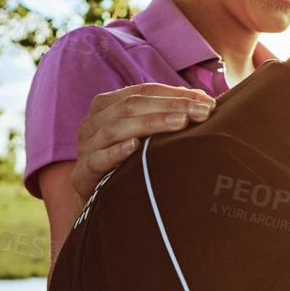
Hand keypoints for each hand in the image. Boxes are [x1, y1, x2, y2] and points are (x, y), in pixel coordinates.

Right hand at [71, 84, 214, 200]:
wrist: (95, 198)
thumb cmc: (125, 161)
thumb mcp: (144, 133)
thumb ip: (167, 113)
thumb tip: (203, 99)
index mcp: (107, 104)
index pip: (145, 91)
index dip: (176, 95)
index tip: (207, 103)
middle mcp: (93, 121)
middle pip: (132, 106)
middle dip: (171, 107)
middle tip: (202, 113)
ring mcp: (85, 146)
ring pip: (116, 128)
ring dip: (150, 124)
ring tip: (180, 123)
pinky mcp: (82, 172)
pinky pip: (98, 159)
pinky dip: (116, 152)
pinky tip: (135, 146)